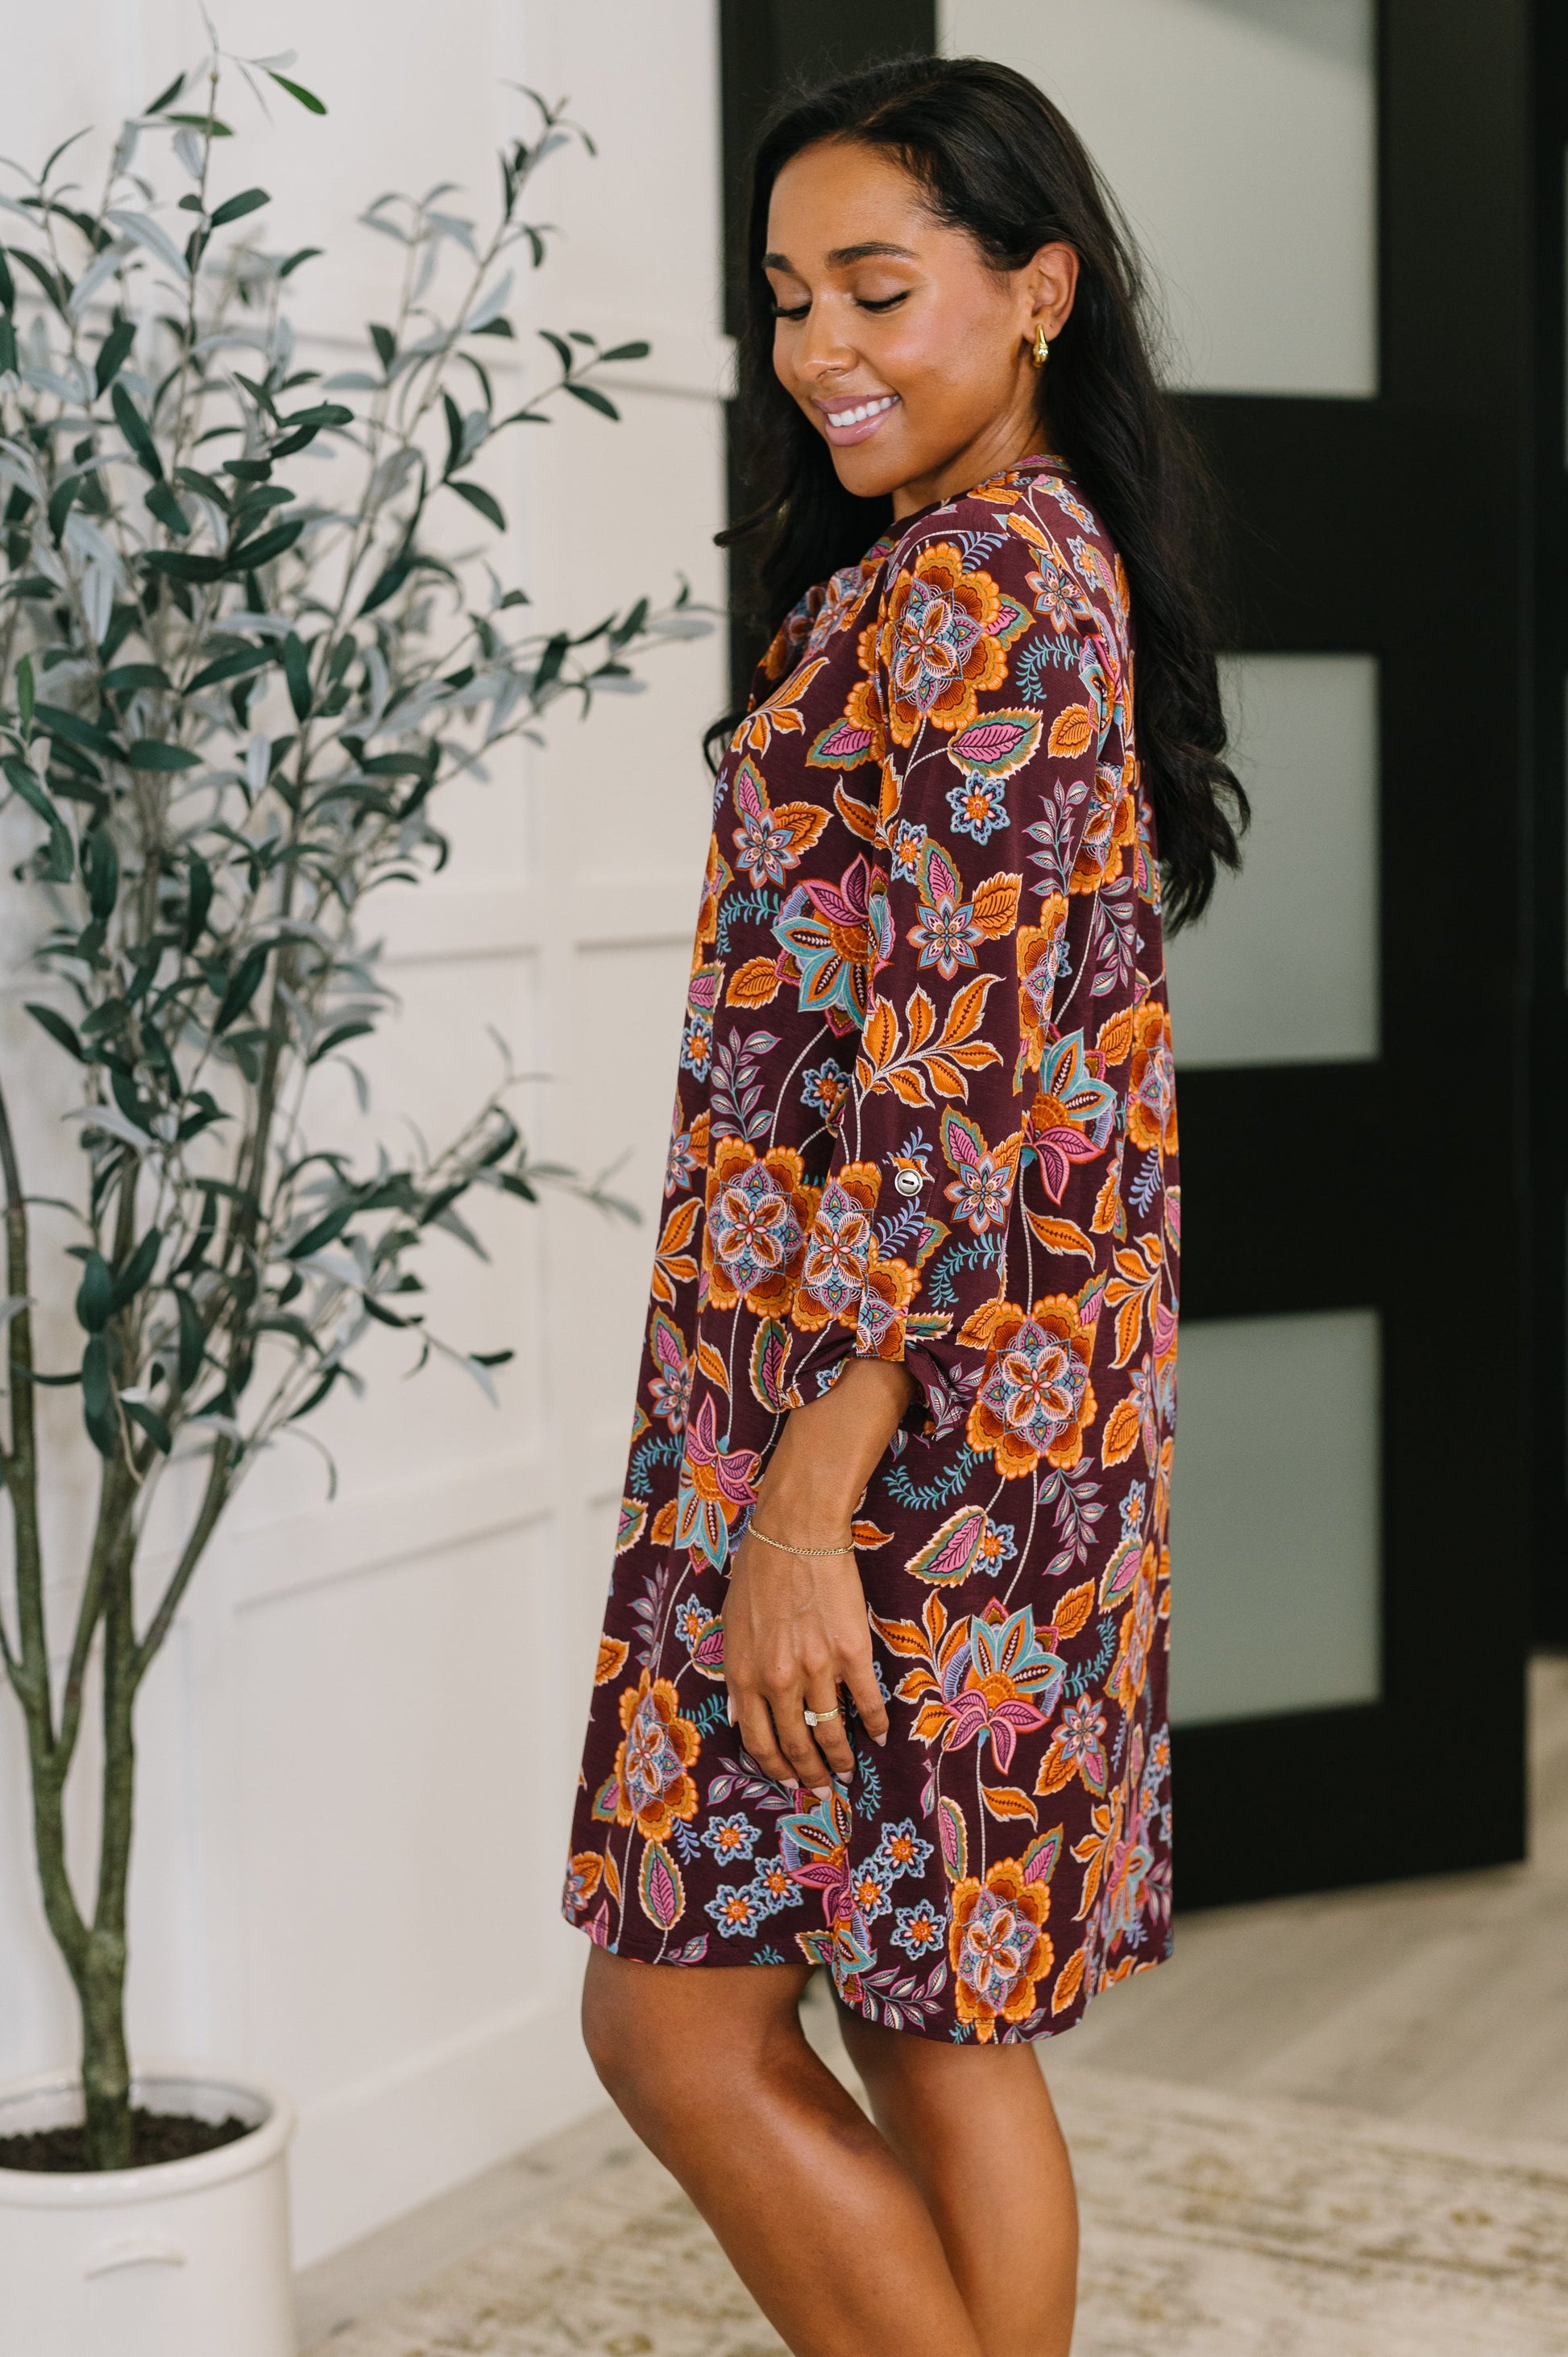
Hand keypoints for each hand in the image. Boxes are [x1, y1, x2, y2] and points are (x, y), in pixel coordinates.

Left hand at [724, 1529, 889, 1791]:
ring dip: (841, 1758)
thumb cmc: (759, 1571)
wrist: (796, 1533)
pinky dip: (876, 1723)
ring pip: (831, 1731)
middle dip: (809, 1775)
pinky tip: (881, 1735)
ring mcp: (817, 1668)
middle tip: (821, 1791)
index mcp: (746, 1674)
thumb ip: (736, 1676)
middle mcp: (780, 1680)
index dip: (775, 1768)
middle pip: (796, 1745)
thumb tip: (739, 1718)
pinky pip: (866, 1700)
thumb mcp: (732, 1626)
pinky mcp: (851, 1653)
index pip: (759, 1740)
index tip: (788, 1782)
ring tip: (848, 1772)